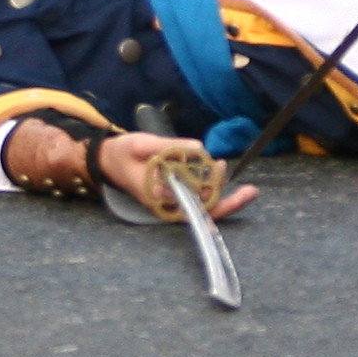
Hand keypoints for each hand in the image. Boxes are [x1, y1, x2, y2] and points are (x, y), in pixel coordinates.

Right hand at [95, 130, 254, 222]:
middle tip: (251, 191)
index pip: (192, 203)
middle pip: (203, 212)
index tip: (225, 178)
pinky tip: (215, 169)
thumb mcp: (143, 144)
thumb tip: (200, 148)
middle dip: (228, 203)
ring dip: (219, 191)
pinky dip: (208, 187)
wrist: (106, 161)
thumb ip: (171, 147)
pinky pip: (195, 199)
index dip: (213, 195)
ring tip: (225, 166)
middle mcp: (167, 205)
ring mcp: (170, 203)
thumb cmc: (122, 154)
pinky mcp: (172, 197)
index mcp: (159, 195)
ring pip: (202, 207)